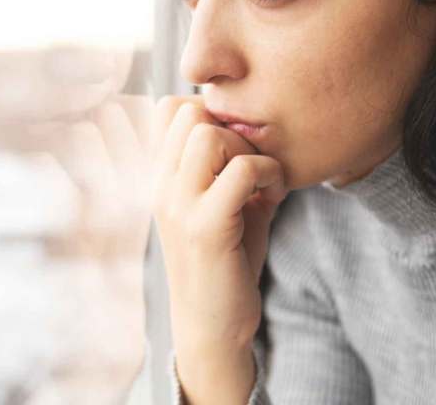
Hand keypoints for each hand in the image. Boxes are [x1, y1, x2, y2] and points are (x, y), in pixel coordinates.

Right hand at [149, 95, 287, 402]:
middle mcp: (162, 186)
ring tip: (262, 179)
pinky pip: (242, 170)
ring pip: (208, 134)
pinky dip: (269, 173)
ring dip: (246, 149)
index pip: (167, 107)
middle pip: (188, 111)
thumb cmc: (223, 264)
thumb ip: (230, 169)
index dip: (207, 111)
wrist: (211, 327)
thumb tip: (263, 136)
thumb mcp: (220, 207)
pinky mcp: (207, 227)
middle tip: (249, 160)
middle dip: (228, 125)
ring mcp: (180, 206)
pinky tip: (273, 196)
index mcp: (162, 178)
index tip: (234, 145)